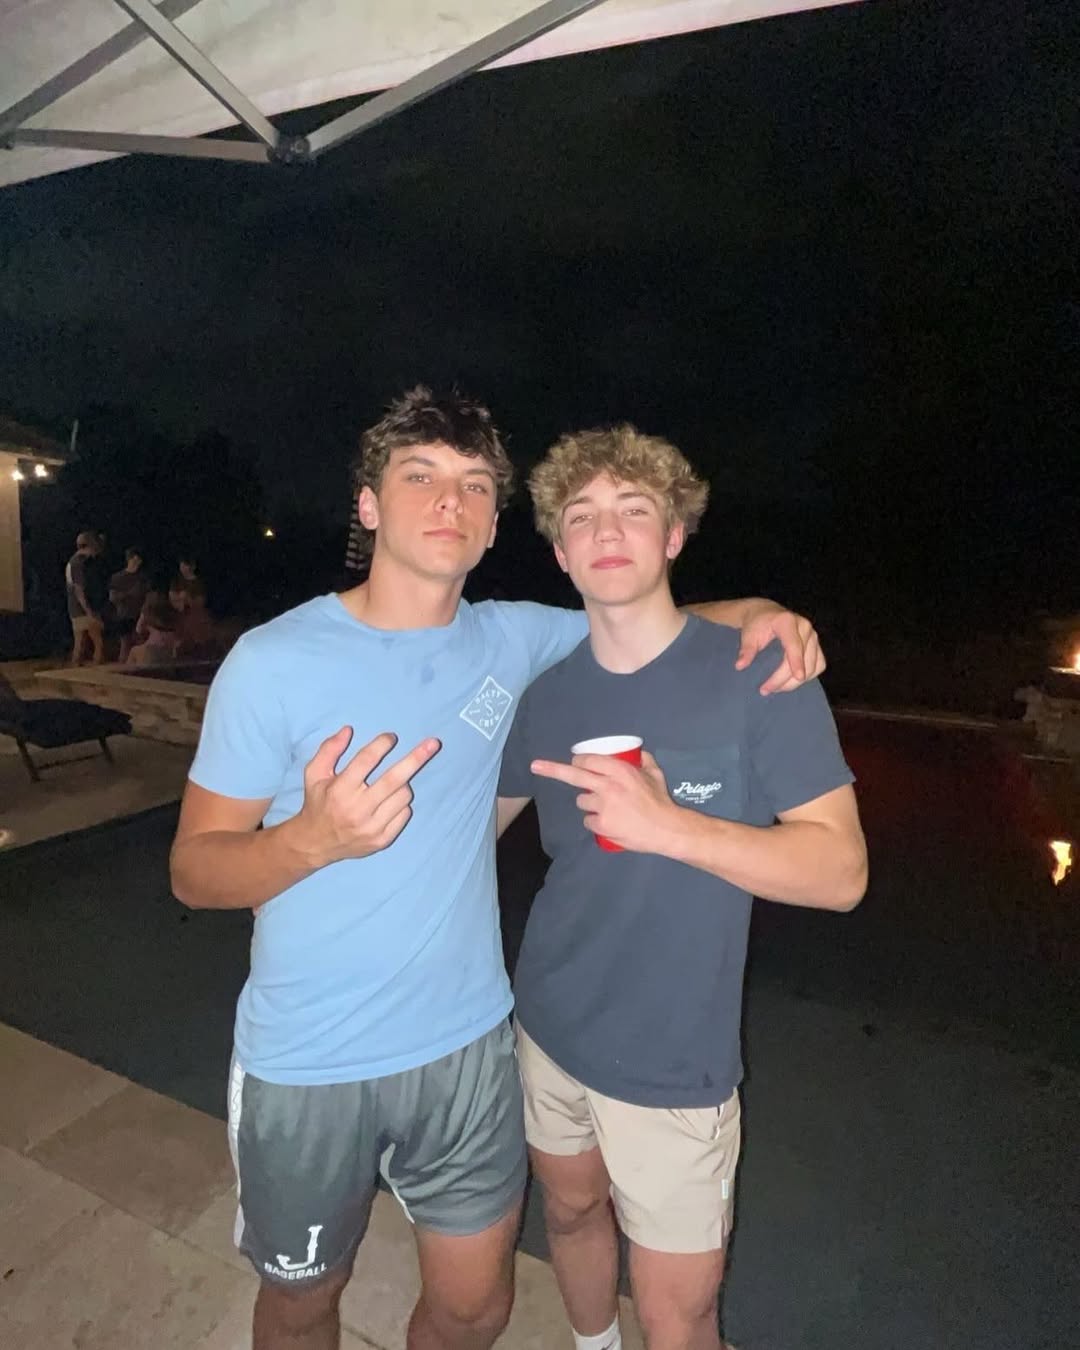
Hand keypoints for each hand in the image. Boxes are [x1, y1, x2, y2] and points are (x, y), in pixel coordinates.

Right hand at [296, 727, 439, 866]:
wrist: (316, 843)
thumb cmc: (318, 803)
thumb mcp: (314, 774)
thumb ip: (328, 749)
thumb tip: (348, 730)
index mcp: (340, 790)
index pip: (366, 760)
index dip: (381, 744)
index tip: (391, 737)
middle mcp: (357, 809)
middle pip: (394, 779)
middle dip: (416, 758)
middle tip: (433, 744)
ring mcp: (371, 827)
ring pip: (403, 796)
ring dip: (402, 783)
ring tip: (390, 784)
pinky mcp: (382, 840)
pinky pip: (405, 814)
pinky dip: (401, 804)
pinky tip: (388, 803)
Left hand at [531, 750, 680, 854]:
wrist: (666, 829)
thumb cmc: (660, 800)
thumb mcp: (654, 773)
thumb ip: (643, 760)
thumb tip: (636, 751)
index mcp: (620, 770)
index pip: (588, 760)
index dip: (579, 761)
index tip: (576, 762)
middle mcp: (608, 786)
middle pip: (573, 775)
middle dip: (552, 769)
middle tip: (535, 766)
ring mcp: (603, 806)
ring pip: (582, 801)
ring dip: (589, 803)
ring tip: (608, 808)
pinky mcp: (601, 825)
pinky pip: (588, 821)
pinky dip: (596, 822)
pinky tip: (609, 823)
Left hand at [734, 602, 824, 694]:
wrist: (766, 613)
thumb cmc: (757, 624)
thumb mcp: (749, 634)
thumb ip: (746, 649)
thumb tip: (740, 666)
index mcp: (787, 621)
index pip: (795, 645)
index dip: (797, 661)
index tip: (798, 677)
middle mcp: (804, 627)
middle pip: (804, 659)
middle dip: (787, 679)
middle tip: (766, 689)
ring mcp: (813, 636)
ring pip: (814, 665)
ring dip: (797, 681)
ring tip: (777, 688)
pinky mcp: (817, 645)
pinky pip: (819, 665)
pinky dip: (808, 676)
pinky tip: (792, 682)